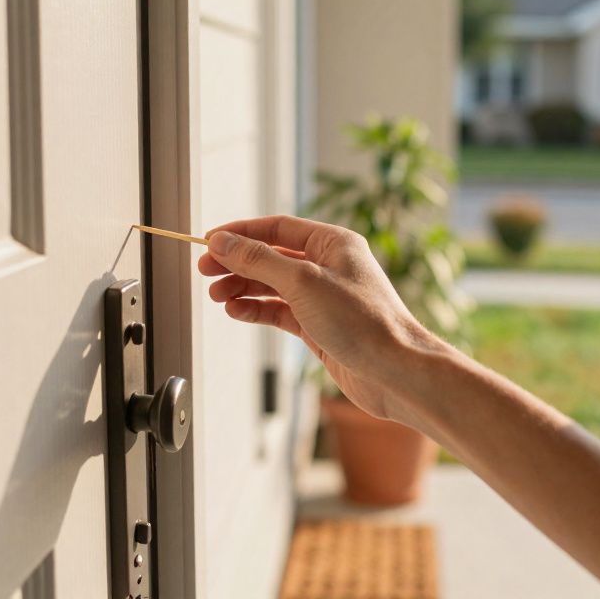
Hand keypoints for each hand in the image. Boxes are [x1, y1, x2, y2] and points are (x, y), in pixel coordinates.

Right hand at [196, 215, 446, 421]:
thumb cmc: (361, 321)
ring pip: (274, 285)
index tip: (208, 241)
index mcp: (334, 243)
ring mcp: (325, 297)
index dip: (241, 233)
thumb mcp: (303, 282)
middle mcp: (330, 266)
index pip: (278, 228)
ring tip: (217, 296)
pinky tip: (237, 312)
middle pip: (272, 256)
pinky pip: (281, 311)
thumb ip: (259, 261)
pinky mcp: (320, 326)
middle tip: (205, 272)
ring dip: (244, 288)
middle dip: (238, 263)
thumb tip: (222, 242)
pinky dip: (257, 310)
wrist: (394, 371)